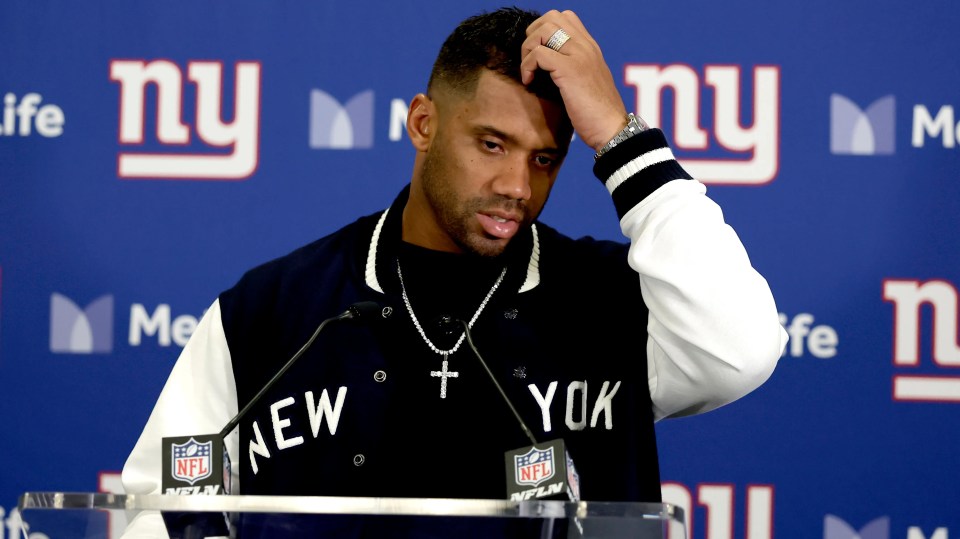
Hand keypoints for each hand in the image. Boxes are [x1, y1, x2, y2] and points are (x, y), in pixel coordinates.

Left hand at [520, 10, 627, 150]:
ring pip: (543, 31)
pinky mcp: (570, 70)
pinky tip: (530, 82)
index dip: (544, 31)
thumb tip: (548, 67)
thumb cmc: (597, 114)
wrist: (612, 130)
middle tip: (530, 61)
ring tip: (529, 71)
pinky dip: (527, 66)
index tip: (539, 54)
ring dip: (528, 49)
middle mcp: (586, 46)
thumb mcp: (587, 84)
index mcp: (590, 47)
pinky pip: (538, 54)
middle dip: (532, 36)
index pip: (564, 17)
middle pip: (551, 17)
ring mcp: (579, 56)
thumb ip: (573, 69)